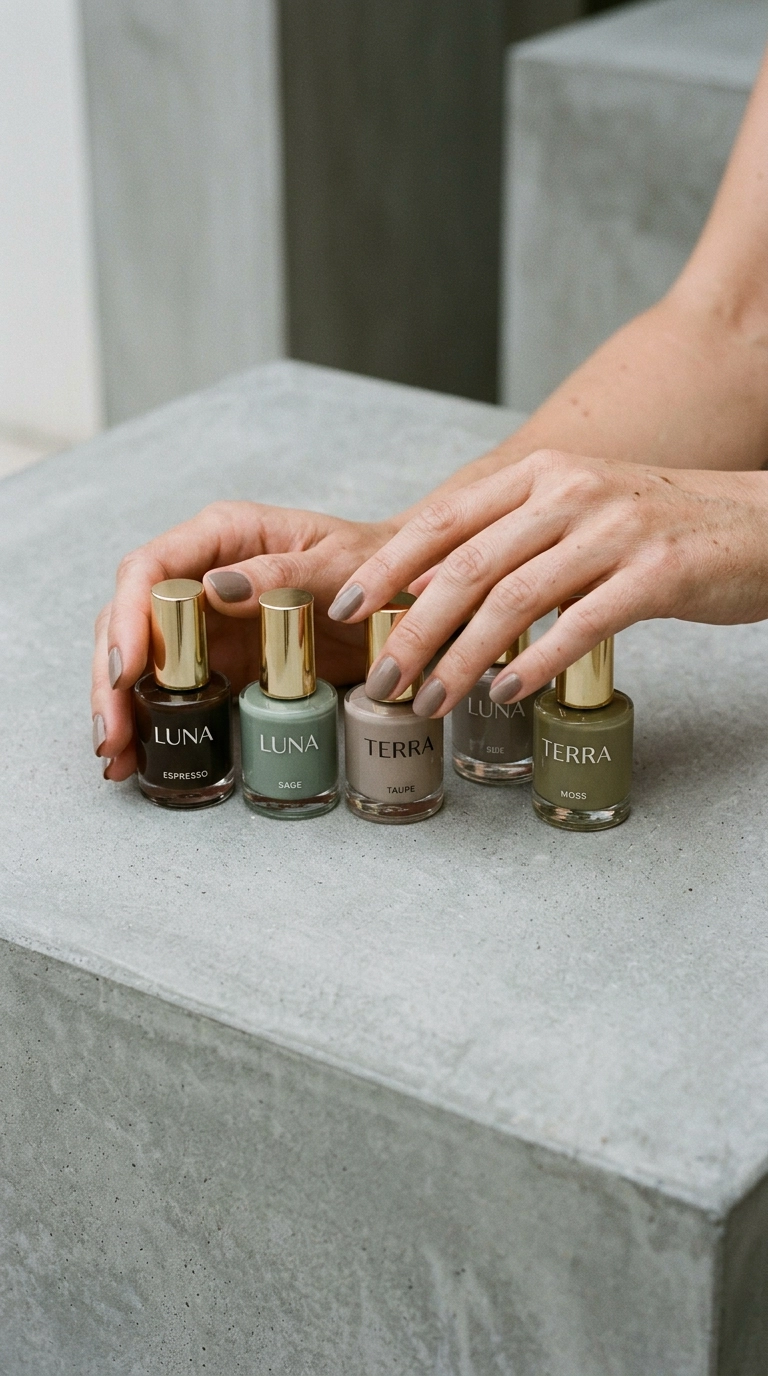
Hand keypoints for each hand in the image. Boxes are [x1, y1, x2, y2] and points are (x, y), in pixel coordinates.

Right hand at [92, 502, 396, 779]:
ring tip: (116, 757)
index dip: (129, 619)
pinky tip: (136, 757)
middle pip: (130, 619)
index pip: (149, 569)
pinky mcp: (219, 659)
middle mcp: (201, 573)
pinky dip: (151, 720)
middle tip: (112, 735)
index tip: (125, 670)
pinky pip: (174, 687)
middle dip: (111, 678)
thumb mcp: (340, 565)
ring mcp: (205, 619)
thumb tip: (215, 589)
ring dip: (121, 706)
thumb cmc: (379, 565)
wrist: (407, 594)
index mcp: (223, 536)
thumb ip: (282, 574)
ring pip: (140, 657)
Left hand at [327, 450, 767, 715]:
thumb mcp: (573, 513)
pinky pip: (581, 624)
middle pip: (468, 566)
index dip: (388, 567)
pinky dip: (536, 663)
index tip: (347, 608)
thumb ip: (506, 541)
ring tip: (434, 699)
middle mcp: (569, 492)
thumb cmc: (654, 529)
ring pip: (515, 599)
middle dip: (415, 629)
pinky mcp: (656, 574)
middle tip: (384, 679)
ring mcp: (613, 530)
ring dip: (464, 657)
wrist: (758, 524)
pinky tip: (507, 693)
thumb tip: (423, 590)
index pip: (443, 520)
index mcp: (539, 474)